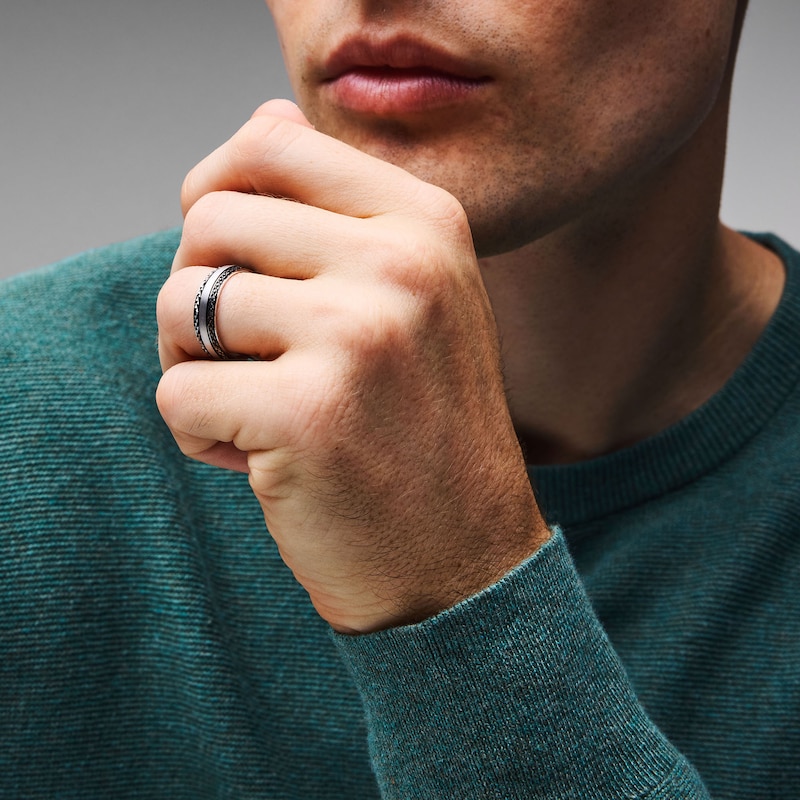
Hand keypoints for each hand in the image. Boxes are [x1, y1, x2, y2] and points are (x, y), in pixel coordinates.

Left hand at [157, 100, 549, 632]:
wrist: (463, 556)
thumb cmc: (419, 426)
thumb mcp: (412, 296)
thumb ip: (336, 208)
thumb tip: (257, 121)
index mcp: (425, 222)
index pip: (269, 141)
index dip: (217, 192)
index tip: (229, 257)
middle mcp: (400, 263)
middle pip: (207, 217)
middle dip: (199, 291)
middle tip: (243, 354)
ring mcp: (359, 335)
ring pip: (178, 304)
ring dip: (191, 364)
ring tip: (254, 406)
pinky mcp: (310, 414)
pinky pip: (177, 395)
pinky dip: (199, 435)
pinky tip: (261, 461)